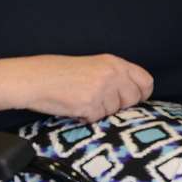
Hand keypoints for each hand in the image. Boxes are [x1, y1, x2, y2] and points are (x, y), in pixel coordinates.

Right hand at [12, 54, 152, 120]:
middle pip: (132, 99)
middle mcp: (111, 74)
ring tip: (82, 101)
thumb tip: (134, 93)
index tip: (134, 100)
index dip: (142, 94)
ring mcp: (101, 89)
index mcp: (114, 62)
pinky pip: (97, 118)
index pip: (145, 81)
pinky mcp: (90, 104)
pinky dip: (87, 117)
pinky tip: (75, 107)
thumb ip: (115, 75)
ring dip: (101, 111)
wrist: (36, 79)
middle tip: (100, 102)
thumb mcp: (93, 65)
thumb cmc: (60, 72)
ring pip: (114, 111)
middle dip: (120, 105)